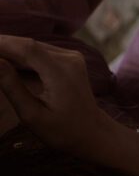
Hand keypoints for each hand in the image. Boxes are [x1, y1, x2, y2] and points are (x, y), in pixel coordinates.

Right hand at [0, 35, 111, 155]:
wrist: (92, 131)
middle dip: (4, 45)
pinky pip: (42, 52)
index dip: (3, 44)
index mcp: (61, 72)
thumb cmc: (62, 131)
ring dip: (11, 48)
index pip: (27, 49)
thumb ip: (13, 87)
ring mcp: (71, 56)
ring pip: (35, 46)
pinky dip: (22, 54)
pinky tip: (6, 58)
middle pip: (30, 44)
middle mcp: (69, 58)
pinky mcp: (70, 58)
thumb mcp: (32, 115)